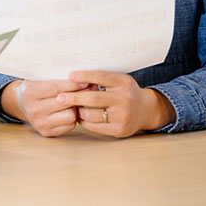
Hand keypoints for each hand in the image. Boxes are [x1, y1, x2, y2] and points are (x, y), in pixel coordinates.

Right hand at [0, 79, 88, 136]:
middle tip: (88, 90)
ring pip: (70, 116)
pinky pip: (69, 125)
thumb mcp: (41, 80)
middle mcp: (34, 109)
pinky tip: (69, 111)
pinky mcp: (46, 132)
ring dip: (75, 108)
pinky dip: (73, 118)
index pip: (55, 88)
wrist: (21, 103)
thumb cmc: (36, 89)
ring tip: (74, 102)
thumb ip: (59, 80)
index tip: (85, 81)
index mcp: (31, 93)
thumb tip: (85, 80)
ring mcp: (40, 123)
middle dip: (78, 95)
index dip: (72, 84)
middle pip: (64, 102)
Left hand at [58, 71, 175, 137]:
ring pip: (92, 114)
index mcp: (123, 82)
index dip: (84, 76)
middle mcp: (124, 99)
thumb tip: (74, 77)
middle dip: (74, 97)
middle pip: (93, 98)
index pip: (100, 77)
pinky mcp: (119, 129)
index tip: (70, 76)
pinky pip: (95, 126)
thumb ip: (101, 78)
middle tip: (60, 97)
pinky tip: (79, 117)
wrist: (146, 110)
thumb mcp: (118, 81)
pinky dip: (84, 121)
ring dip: (78, 111)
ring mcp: (123, 116)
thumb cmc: (125, 92)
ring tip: (70, 107)